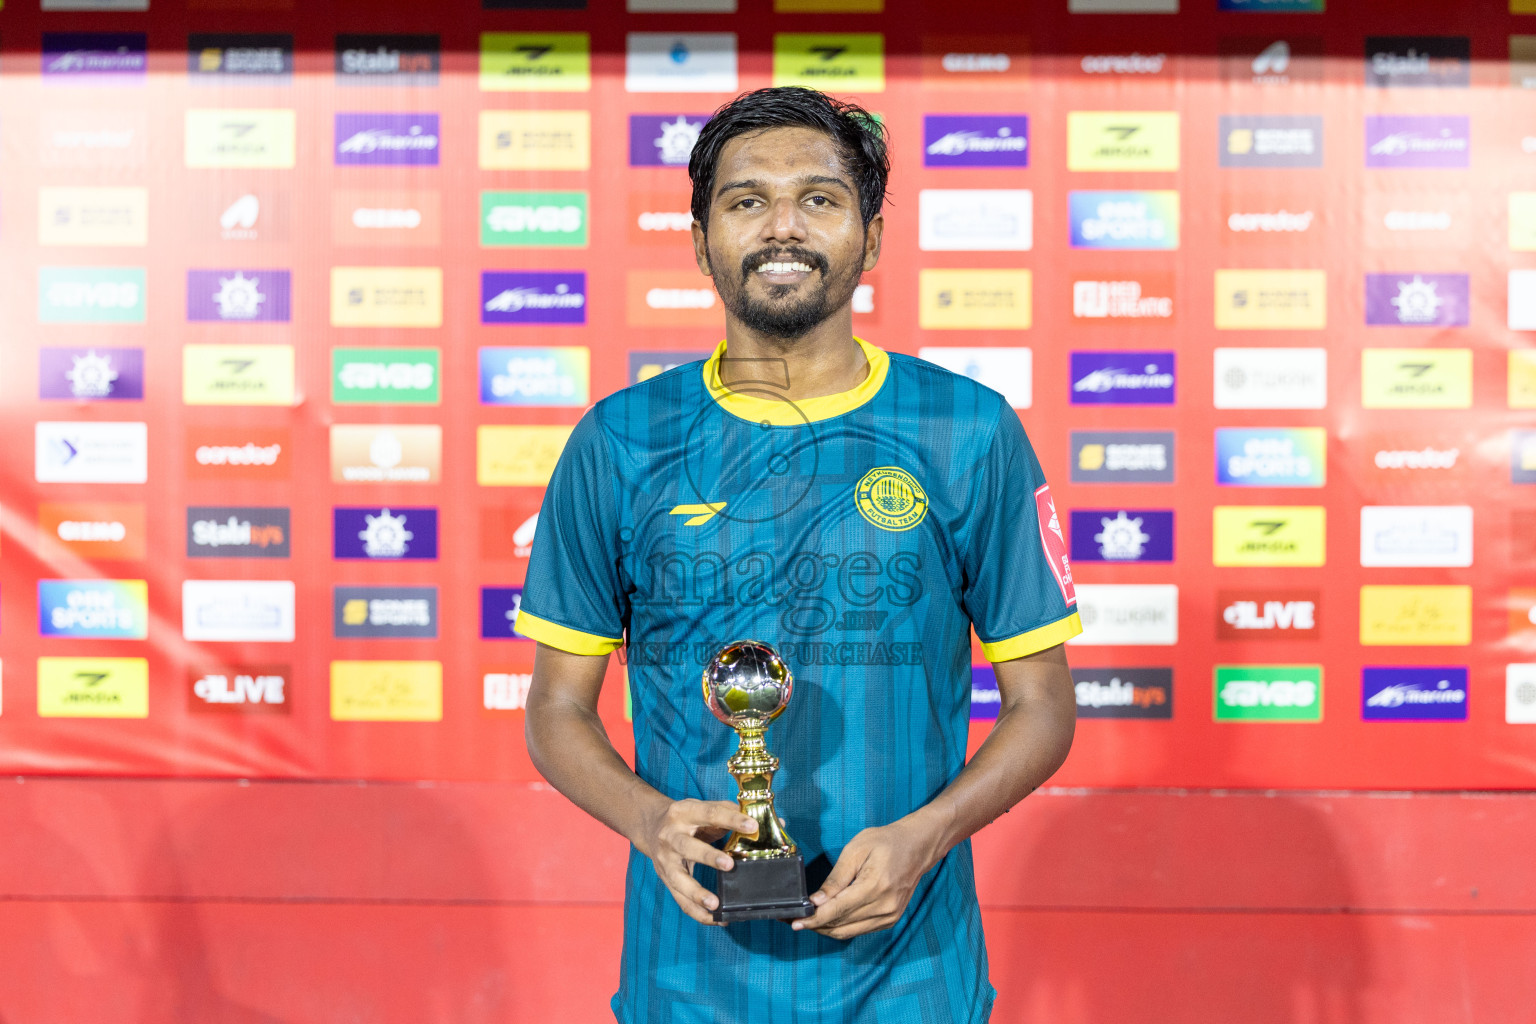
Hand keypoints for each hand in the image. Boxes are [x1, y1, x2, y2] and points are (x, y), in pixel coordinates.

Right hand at [634, 798, 757, 925]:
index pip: (709, 813)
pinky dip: (697, 912)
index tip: (752, 826)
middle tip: (729, 865)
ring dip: (696, 893)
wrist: (651, 826)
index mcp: (683, 812)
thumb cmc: (686, 818)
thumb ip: (727, 811)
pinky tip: (716, 919)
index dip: (731, 819)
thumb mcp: (702, 807)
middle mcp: (670, 836)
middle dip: (708, 857)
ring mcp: (666, 860)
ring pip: (679, 878)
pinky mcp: (666, 879)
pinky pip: (680, 899)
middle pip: (687, 846)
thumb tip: (761, 820)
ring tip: (716, 904)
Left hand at [792, 817, 943, 939]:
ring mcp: (890, 916)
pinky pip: (860, 930)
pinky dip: (843, 927)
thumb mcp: (855, 850)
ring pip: (849, 932)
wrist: (917, 846)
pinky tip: (830, 919)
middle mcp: (884, 906)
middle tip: (796, 921)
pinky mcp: (891, 919)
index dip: (814, 920)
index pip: (837, 911)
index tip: (796, 923)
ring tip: (809, 921)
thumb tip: (816, 901)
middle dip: (816, 925)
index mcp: (874, 886)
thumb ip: (836, 879)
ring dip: (827, 929)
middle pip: (841, 925)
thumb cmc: (886, 842)